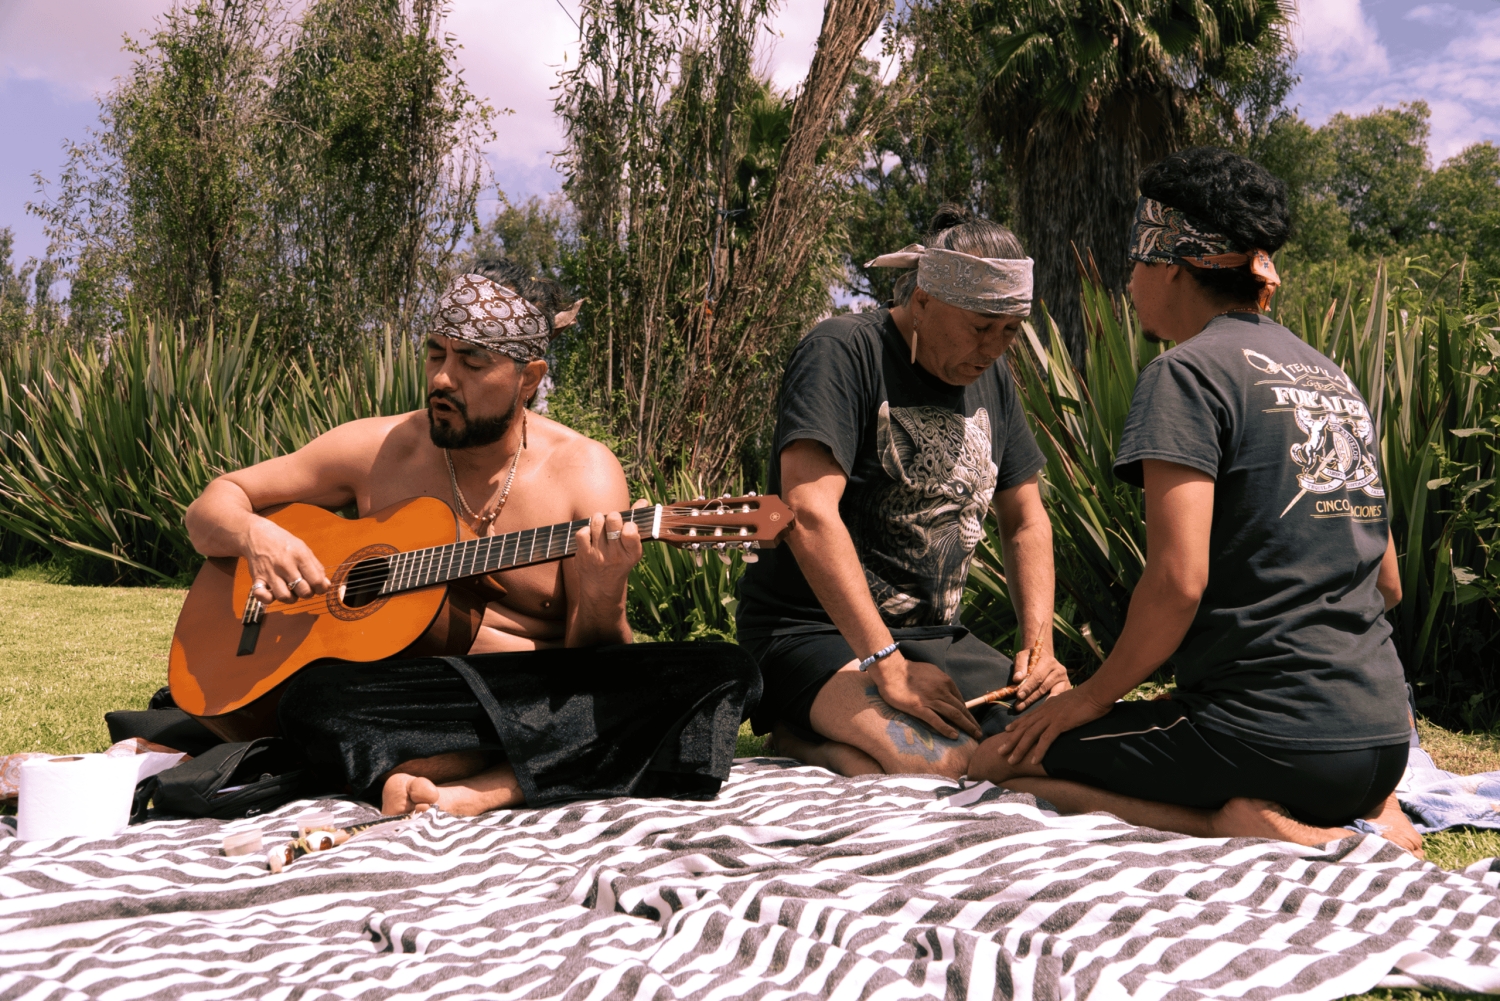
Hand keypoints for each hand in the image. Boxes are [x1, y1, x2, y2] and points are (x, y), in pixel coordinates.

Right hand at [242, 516, 328, 603]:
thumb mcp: (303, 549)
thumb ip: (316, 567)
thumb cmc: (283, 542)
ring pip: (284, 597)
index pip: (316, 580)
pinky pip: (262, 596)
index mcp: (300, 556)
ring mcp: (270, 572)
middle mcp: (285, 565)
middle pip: (303, 591)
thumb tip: (325, 585)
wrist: (257, 534)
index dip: (321, 588)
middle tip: (305, 588)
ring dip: (291, 598)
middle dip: (307, 594)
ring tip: (291, 592)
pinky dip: (268, 599)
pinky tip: (273, 594)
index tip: (319, 588)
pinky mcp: (257, 578)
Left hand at [572, 506, 643, 602]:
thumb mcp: (632, 547)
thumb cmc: (619, 561)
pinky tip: (590, 534)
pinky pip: (582, 533)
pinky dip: (586, 529)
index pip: (631, 531)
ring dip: (598, 519)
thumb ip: (636, 522)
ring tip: (601, 524)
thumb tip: (642, 501)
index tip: (627, 526)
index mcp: (632, 553)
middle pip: (613, 521)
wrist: (602, 587)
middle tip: (612, 520)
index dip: (629, 523)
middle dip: (612, 516)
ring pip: (597, 523)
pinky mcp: (584, 555)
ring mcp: (599, 555)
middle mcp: (616, 555)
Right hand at [867, 653, 982, 740]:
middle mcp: (941, 691)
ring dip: (966, 727)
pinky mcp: (919, 708)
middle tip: (979, 733)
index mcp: (945, 681)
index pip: (960, 700)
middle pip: (961, 709)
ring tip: (974, 736)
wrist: (891, 669)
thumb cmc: (908, 670)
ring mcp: (931, 700)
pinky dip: (947, 729)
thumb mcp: (931, 671)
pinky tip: (954, 736)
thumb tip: (946, 691)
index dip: (968, 712)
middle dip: (971, 722)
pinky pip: (936, 720)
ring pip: (954, 715)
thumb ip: (940, 682)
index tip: (972, 721)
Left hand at [987, 683, 1111, 766]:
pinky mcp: (1060, 723)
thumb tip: (1062, 714)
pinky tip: (1033, 761)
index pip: (1028, 717)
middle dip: (1010, 740)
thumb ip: (1062, 709)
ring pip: (1030, 735)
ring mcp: (1052, 717)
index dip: (1016, 725)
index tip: (1006, 732)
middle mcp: (1046, 711)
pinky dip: (1039, 751)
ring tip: (1011, 761)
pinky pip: (1046, 739)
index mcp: (1048, 706)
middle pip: (1024, 728)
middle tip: (999, 751)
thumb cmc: (1088, 698)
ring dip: (1019, 749)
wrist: (1097, 692)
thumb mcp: (1070, 702)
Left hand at [1011, 645, 1071, 709]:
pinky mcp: (1067, 687)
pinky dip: (1051, 704)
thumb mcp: (1023, 656)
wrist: (1045, 657)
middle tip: (1019, 706)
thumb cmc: (1032, 658)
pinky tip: (1042, 710)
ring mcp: (1065, 680)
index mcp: (1049, 661)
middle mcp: (1059, 670)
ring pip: (1052, 695)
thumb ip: (1020, 665)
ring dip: (1039, 704)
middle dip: (1030, 698)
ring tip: (1029, 710)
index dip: (1028, 687)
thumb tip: (1017, 679)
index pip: (1037, 676)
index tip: (1018, 695)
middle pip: (1044, 687)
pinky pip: (1060, 698)